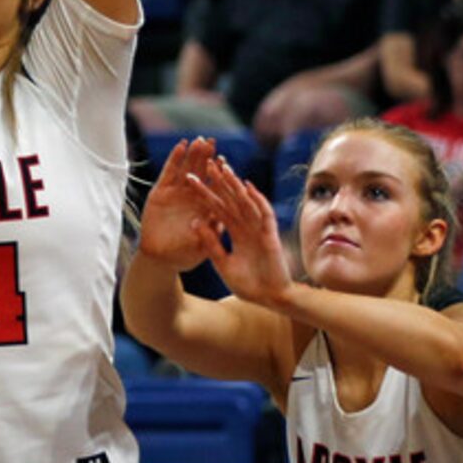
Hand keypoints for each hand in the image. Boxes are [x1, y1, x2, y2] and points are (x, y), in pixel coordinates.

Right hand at [137, 137, 236, 272]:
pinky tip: (181, 146)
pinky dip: (174, 159)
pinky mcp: (160, 193)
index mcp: (205, 207)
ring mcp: (176, 193)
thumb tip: (221, 220)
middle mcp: (192, 197)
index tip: (225, 162)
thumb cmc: (184, 255)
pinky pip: (169, 173)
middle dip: (206, 157)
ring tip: (198, 140)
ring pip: (186, 169)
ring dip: (192, 154)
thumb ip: (211, 233)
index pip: (214, 186)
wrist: (161, 260)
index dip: (219, 174)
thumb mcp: (204, 245)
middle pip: (201, 173)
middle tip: (212, 142)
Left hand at [194, 157, 296, 305]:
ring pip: (246, 202)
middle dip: (219, 182)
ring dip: (235, 185)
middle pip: (231, 200)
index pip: (219, 209)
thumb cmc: (248, 284)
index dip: (206, 194)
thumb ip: (211, 244)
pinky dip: (256, 200)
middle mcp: (247, 227)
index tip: (191, 180)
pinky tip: (246, 186)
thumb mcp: (222, 263)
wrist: (269, 298)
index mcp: (236, 233)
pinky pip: (263, 214)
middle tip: (206, 163)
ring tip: (223, 168)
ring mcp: (259, 229)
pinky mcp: (270, 235)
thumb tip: (195, 223)